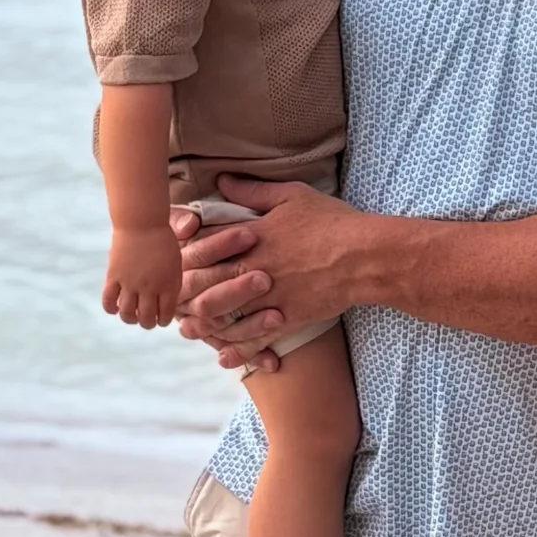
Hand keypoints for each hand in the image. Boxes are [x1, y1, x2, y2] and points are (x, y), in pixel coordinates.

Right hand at [103, 225, 183, 329]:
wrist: (142, 222)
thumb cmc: (163, 240)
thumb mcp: (176, 262)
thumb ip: (172, 284)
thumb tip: (168, 303)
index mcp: (168, 284)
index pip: (165, 315)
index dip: (163, 321)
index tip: (161, 320)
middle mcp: (149, 287)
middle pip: (145, 318)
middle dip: (147, 323)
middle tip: (146, 320)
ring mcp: (129, 283)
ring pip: (126, 314)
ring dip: (129, 319)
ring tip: (131, 316)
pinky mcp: (113, 277)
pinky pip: (108, 301)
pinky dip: (111, 309)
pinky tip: (114, 308)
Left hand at [174, 178, 349, 368]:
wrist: (364, 256)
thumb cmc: (332, 222)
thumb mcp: (292, 196)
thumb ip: (253, 190)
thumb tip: (222, 180)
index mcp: (250, 237)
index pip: (204, 247)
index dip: (186, 257)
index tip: (175, 263)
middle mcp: (252, 268)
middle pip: (205, 284)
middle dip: (185, 294)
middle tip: (171, 301)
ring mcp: (267, 296)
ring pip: (223, 316)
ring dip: (203, 325)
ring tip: (190, 331)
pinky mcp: (285, 318)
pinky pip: (253, 338)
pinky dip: (237, 349)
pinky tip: (225, 356)